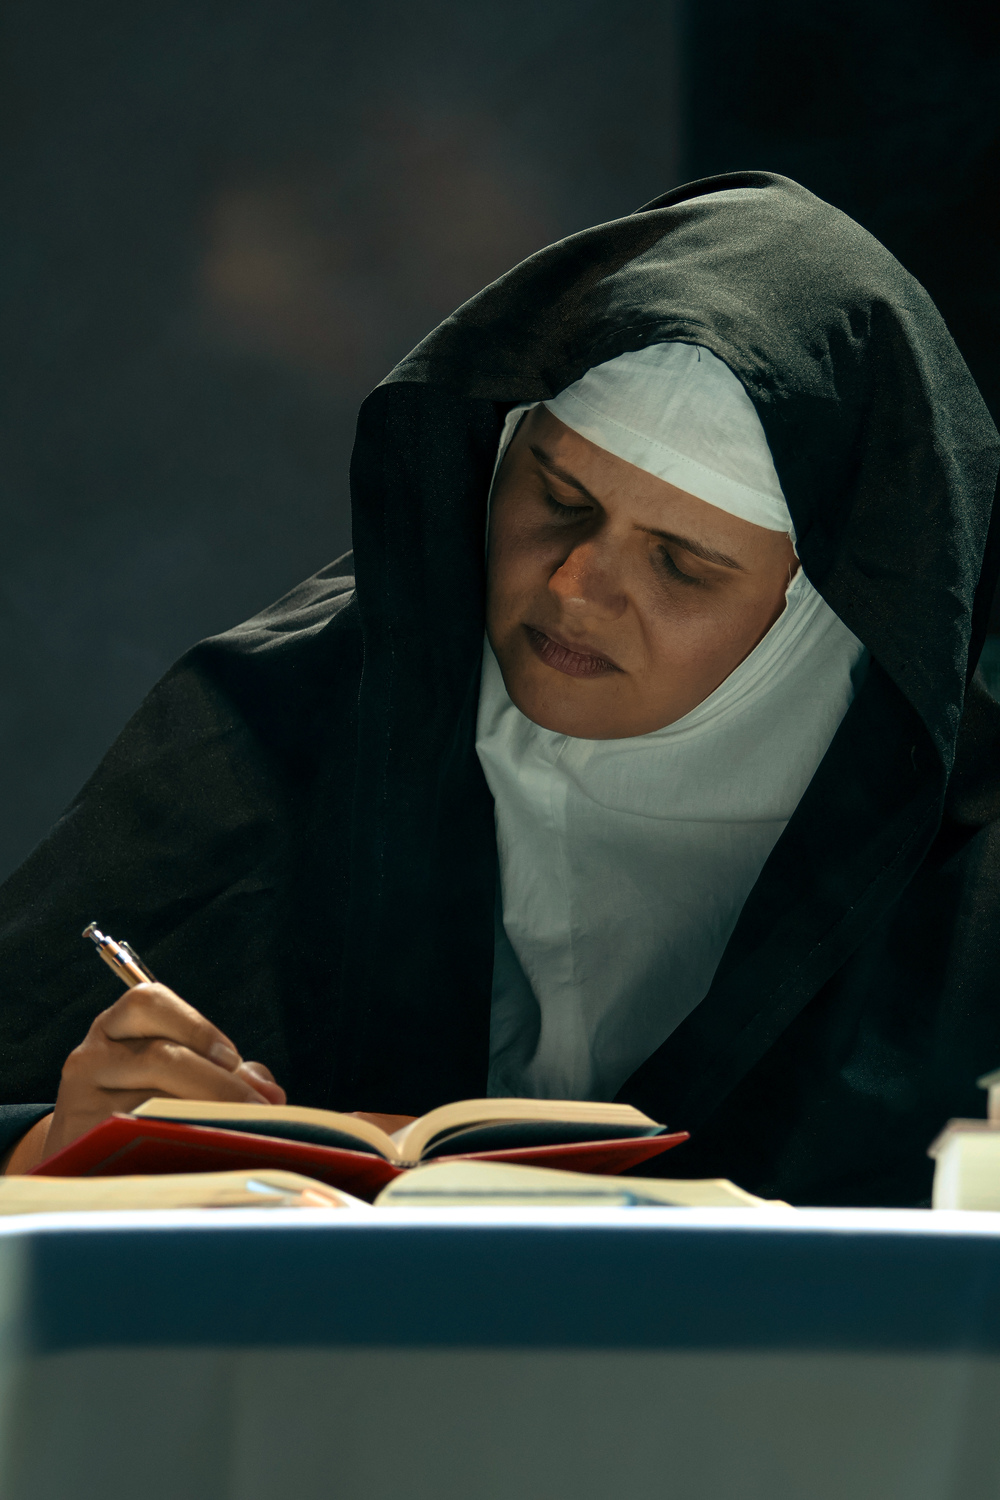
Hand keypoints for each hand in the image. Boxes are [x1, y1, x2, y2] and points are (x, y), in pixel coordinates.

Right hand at [40, 982, 285, 1160]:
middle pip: (161, 1058)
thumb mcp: (175, 1074)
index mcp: (115, 1027)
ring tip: (241, 1131)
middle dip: (220, 1084)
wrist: (85, 1155)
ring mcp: (81, 1100)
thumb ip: (224, 1070)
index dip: (196, 1027)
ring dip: (205, 1117)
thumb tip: (269, 1090)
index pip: (148, 1003)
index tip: (232, 1058)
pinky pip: (135, 1140)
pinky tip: (200, 1153)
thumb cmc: (143, 1104)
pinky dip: (174, 1144)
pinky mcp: (81, 1140)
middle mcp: (91, 1056)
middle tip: (259, 1108)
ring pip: (151, 1103)